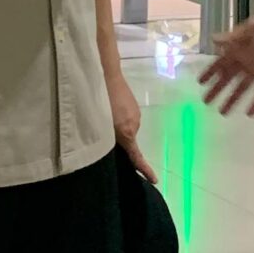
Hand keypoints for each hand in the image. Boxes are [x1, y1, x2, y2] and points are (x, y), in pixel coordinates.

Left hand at [106, 63, 155, 181]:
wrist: (106, 72)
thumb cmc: (99, 100)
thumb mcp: (99, 123)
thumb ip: (106, 139)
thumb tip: (108, 147)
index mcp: (127, 132)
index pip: (137, 156)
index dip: (145, 169)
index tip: (155, 179)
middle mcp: (135, 124)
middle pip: (128, 141)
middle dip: (117, 141)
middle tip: (100, 135)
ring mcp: (135, 113)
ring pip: (126, 128)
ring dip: (116, 127)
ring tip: (101, 116)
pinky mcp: (132, 105)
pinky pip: (126, 118)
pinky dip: (118, 118)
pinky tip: (107, 108)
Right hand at [198, 4, 253, 116]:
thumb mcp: (252, 28)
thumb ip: (234, 36)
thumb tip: (212, 39)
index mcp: (240, 48)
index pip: (221, 63)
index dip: (210, 72)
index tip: (199, 83)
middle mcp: (247, 60)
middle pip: (228, 78)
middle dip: (217, 89)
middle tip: (206, 102)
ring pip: (242, 87)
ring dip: (233, 99)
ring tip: (222, 112)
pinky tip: (250, 114)